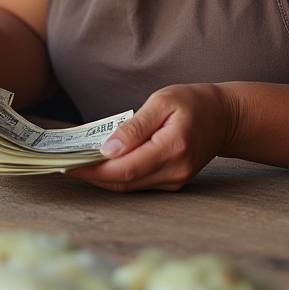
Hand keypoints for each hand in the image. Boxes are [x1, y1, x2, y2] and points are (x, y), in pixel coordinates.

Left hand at [73, 84, 231, 191]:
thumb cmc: (192, 102)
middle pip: (124, 182)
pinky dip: (117, 177)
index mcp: (172, 149)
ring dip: (102, 178)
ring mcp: (175, 180)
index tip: (68, 163)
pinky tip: (101, 165)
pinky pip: (139, 184)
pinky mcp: (173, 181)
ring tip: (76, 164)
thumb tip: (108, 149)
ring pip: (130, 187)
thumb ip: (135, 127)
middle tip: (64, 164)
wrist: (224, 117)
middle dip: (92, 176)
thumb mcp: (162, 102)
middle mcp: (174, 171)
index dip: (94, 170)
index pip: (125, 169)